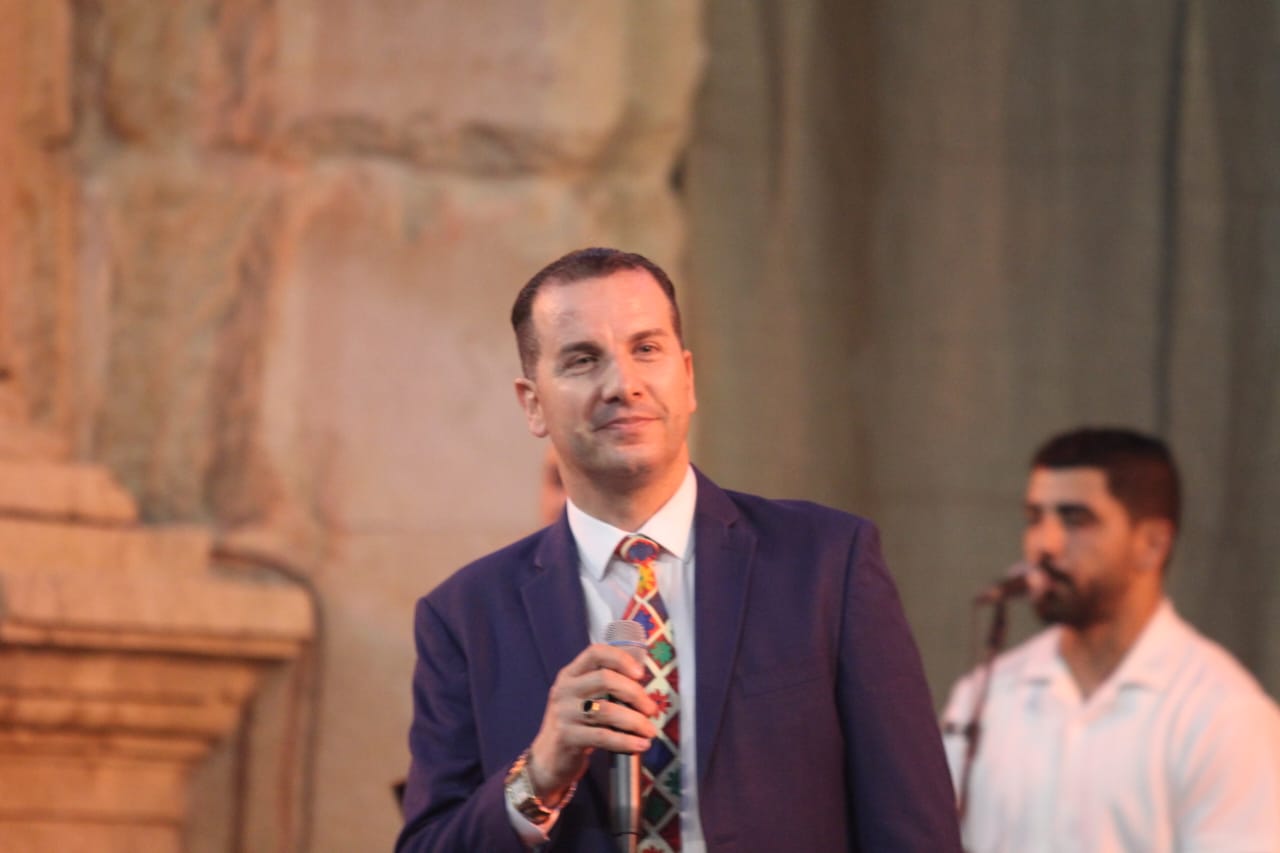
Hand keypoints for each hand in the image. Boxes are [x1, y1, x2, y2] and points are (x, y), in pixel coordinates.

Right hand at [526, 643, 657, 805]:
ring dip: (635, 721)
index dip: (620, 658)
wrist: (549, 759)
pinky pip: (603, 736)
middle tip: (651, 709)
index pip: (595, 653)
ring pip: (607, 710)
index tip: (641, 673)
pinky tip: (640, 745)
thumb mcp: (584, 700)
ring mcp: (564, 713)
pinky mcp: (567, 737)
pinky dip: (626, 741)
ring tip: (650, 730)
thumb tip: (645, 690)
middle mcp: (564, 689)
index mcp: (570, 675)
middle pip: (605, 679)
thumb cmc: (576, 725)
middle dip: (634, 693)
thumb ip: (606, 689)